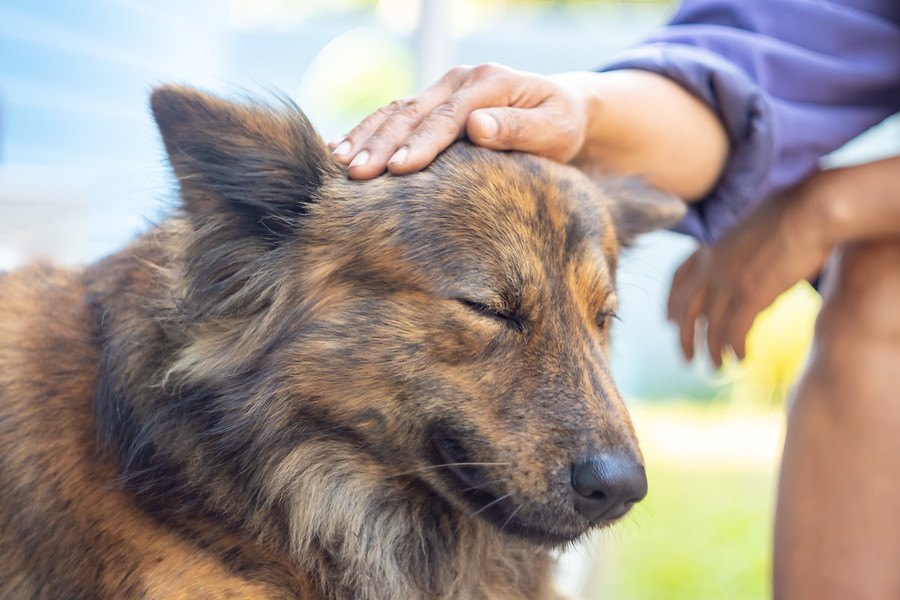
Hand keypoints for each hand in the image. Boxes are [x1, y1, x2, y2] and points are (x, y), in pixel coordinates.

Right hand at [330, 64, 591, 178]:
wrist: (560, 109)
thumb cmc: (561, 126)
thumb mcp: (556, 129)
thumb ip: (520, 128)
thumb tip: (477, 125)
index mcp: (489, 82)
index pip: (448, 117)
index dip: (421, 144)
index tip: (398, 169)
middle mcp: (460, 81)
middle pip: (413, 112)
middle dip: (382, 143)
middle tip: (356, 174)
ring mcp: (443, 89)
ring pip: (396, 111)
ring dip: (367, 137)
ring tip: (341, 164)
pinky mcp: (433, 104)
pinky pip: (394, 115)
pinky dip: (367, 131)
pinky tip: (340, 147)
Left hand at [667, 176, 836, 367]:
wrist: (813, 209)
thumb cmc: (795, 211)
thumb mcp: (753, 224)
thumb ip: (740, 243)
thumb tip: (747, 249)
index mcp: (712, 248)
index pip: (677, 279)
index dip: (670, 303)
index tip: (667, 321)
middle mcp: (713, 267)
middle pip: (686, 311)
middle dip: (683, 338)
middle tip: (687, 360)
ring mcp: (729, 281)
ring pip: (709, 327)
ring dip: (711, 351)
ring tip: (716, 368)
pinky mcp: (752, 295)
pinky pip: (734, 331)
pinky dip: (734, 348)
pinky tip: (741, 358)